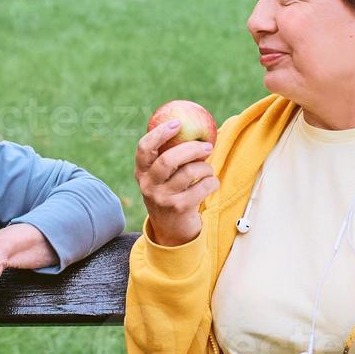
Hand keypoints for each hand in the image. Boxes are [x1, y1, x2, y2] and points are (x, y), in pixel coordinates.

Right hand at [135, 121, 218, 246]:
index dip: (160, 133)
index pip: (144, 148)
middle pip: (168, 160)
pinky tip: (211, 184)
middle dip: (191, 149)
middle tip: (207, 146)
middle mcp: (148, 185)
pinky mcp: (180, 208)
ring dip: (206, 168)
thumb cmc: (170, 194)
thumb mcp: (162, 178)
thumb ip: (170, 157)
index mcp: (142, 172)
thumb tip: (195, 129)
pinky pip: (203, 187)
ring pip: (190, 172)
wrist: (171, 230)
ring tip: (208, 170)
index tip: (177, 123)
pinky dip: (213, 182)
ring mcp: (163, 198)